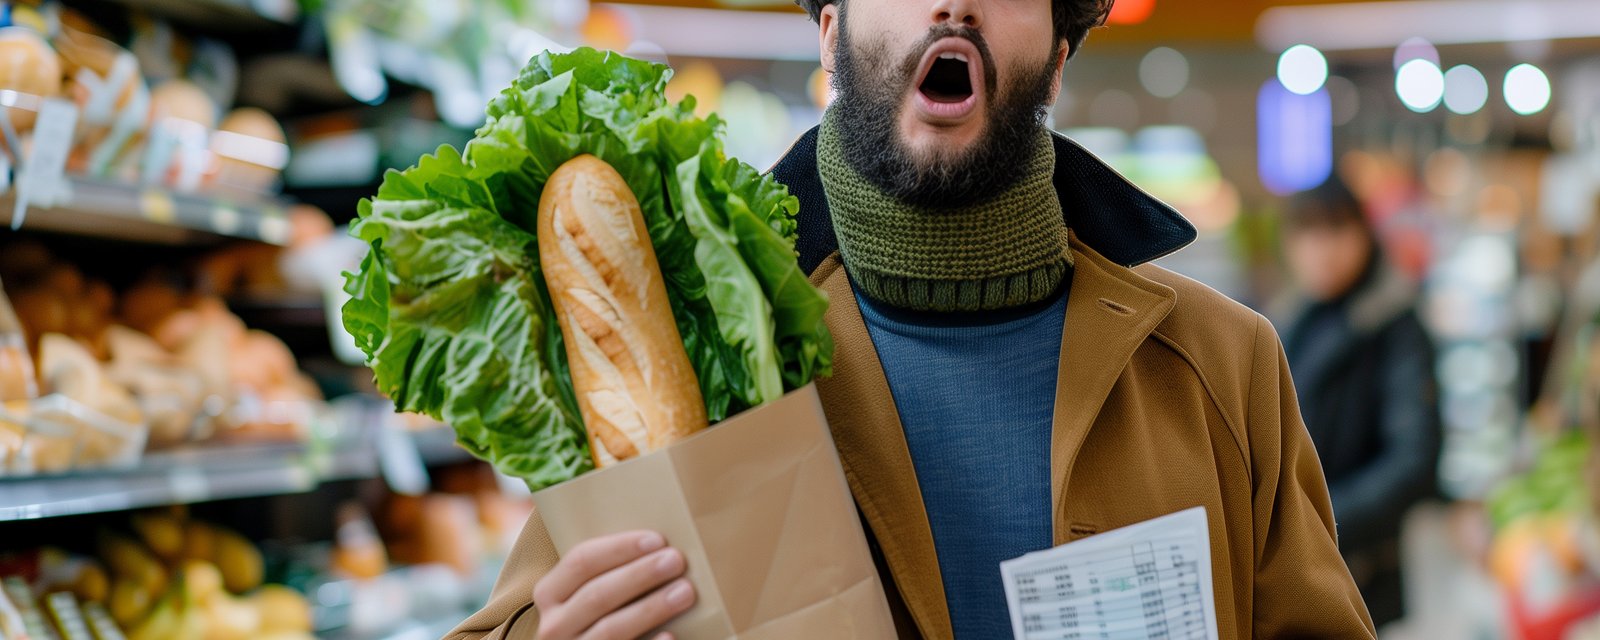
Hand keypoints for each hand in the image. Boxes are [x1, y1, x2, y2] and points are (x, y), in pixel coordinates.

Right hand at [533, 530, 696, 639]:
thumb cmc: (599, 615)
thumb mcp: (587, 592)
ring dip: (649, 608)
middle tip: (676, 560)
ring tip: (685, 592)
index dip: (619, 548)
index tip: (657, 539)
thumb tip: (658, 545)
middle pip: (597, 594)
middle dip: (639, 575)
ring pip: (610, 629)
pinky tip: (670, 635)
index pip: (581, 561)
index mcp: (550, 594)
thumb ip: (609, 571)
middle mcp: (554, 626)